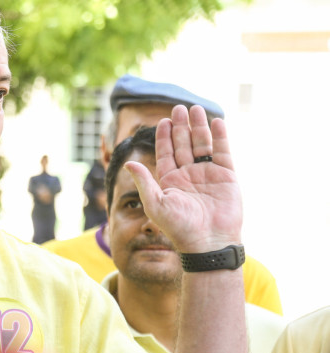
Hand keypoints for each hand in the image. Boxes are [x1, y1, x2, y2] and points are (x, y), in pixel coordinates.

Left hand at [125, 105, 241, 252]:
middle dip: (181, 126)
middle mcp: (188, 175)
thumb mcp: (155, 203)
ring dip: (198, 127)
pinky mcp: (226, 176)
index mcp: (170, 181)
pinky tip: (216, 122)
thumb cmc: (179, 226)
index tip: (163, 121)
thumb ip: (144, 181)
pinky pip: (222, 151)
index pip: (166, 153)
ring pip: (202, 144)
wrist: (208, 242)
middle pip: (183, 144)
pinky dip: (219, 136)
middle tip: (179, 108)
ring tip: (195, 109)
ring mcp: (208, 174)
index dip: (164, 137)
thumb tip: (128, 163)